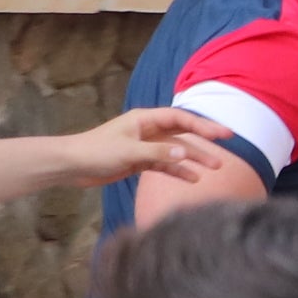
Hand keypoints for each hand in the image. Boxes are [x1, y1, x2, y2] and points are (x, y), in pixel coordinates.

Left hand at [70, 107, 230, 188]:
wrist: (71, 165)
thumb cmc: (96, 152)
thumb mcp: (128, 152)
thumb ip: (158, 153)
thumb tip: (186, 154)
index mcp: (145, 120)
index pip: (181, 120)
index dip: (203, 125)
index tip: (223, 134)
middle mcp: (148, 131)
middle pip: (182, 134)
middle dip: (204, 142)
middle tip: (227, 150)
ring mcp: (145, 146)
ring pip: (176, 152)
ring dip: (194, 160)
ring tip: (214, 169)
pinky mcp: (139, 162)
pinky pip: (164, 165)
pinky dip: (178, 171)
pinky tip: (192, 178)